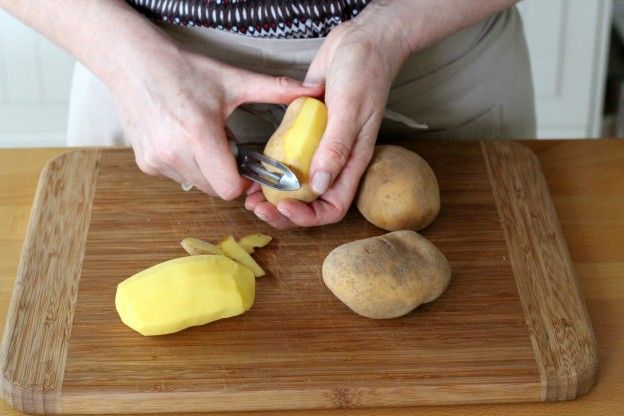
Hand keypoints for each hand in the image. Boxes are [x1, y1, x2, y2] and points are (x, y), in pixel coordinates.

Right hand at [111, 44, 322, 199]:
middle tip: (226, 147)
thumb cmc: (182, 70)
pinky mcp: (145, 164)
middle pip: (215, 190)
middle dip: (227, 174)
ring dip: (207, 170)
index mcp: (199, 135)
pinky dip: (187, 166)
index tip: (247, 166)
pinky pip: (178, 177)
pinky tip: (183, 140)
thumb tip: (314, 90)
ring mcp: (157, 162)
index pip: (229, 188)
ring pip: (197, 185)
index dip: (243, 182)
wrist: (132, 62)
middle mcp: (174, 154)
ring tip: (203, 140)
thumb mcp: (232, 80)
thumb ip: (275, 89)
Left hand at [245, 17, 409, 227]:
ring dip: (274, 196)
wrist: (361, 41)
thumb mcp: (350, 109)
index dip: (309, 216)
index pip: (333, 206)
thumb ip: (336, 147)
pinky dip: (271, 170)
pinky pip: (287, 159)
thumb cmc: (365, 73)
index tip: (284, 207)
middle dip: (284, 212)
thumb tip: (320, 185)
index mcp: (352, 162)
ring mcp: (319, 147)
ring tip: (250, 198)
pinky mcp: (304, 132)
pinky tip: (254, 170)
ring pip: (296, 185)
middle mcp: (335, 160)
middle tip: (258, 209)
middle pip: (310, 202)